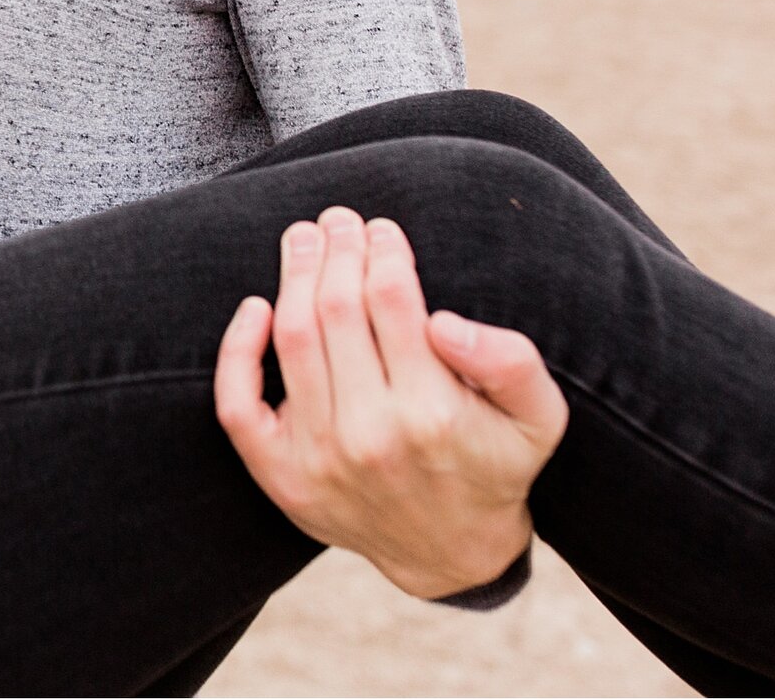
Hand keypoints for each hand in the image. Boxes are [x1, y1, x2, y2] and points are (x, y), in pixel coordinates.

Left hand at [214, 209, 568, 598]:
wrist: (453, 556)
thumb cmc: (495, 466)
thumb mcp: (538, 418)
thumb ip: (511, 363)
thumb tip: (444, 321)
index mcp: (434, 415)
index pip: (392, 300)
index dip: (383, 250)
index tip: (383, 227)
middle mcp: (371, 436)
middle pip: (336, 308)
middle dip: (336, 249)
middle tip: (339, 219)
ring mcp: (320, 459)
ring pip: (293, 337)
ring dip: (294, 274)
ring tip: (305, 239)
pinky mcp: (283, 477)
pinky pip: (238, 405)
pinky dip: (237, 350)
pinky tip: (255, 306)